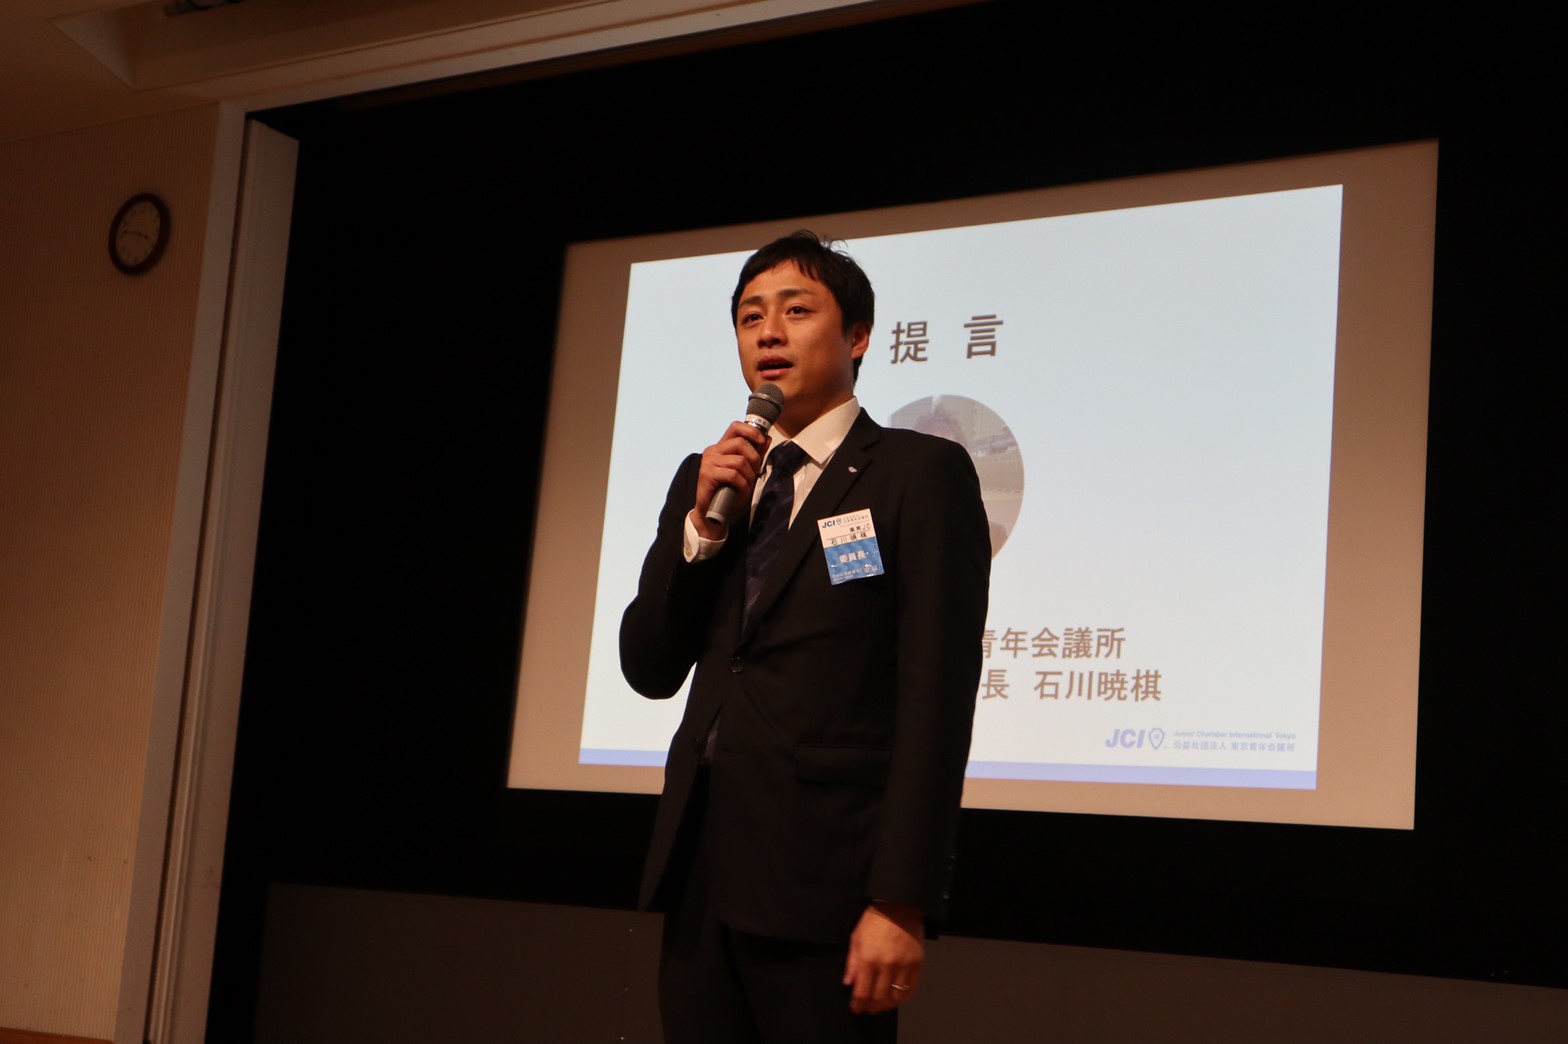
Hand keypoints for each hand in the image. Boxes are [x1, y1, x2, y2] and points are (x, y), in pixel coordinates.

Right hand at [689, 420, 767, 539]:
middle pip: (741, 443)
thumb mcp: (746, 472)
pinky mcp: (707, 474)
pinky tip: (740, 490)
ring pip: (739, 461)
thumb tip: (767, 439)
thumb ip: (755, 455)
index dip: (751, 431)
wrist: (711, 512)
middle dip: (754, 459)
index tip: (762, 441)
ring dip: (748, 475)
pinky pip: (733, 474)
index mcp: (721, 447)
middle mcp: (713, 451)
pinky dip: (742, 484)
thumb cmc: (728, 492)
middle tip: (755, 472)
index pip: (736, 427)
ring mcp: (708, 461)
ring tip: (746, 484)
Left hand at [843, 901, 923, 1014]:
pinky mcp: (917, 964)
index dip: (858, 1005)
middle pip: (879, 998)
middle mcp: (886, 966)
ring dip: (887, 1005)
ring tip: (882, 1004)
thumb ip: (852, 963)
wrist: (899, 906)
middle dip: (871, 1007)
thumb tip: (848, 984)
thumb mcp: (856, 938)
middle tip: (868, 1009)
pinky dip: (903, 997)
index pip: (862, 992)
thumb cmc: (874, 921)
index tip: (856, 1009)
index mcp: (868, 959)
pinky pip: (911, 989)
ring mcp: (904, 966)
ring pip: (895, 997)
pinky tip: (896, 997)